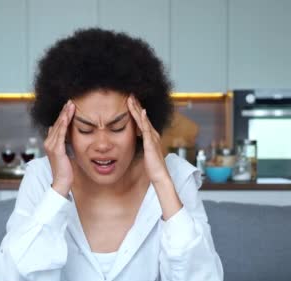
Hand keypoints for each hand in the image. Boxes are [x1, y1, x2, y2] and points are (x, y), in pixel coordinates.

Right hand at [45, 100, 74, 196]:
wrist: (62, 182)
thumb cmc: (65, 170)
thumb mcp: (64, 153)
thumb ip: (63, 143)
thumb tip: (62, 134)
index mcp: (51, 142)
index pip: (57, 125)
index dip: (63, 115)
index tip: (70, 106)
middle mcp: (49, 142)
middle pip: (57, 123)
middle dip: (64, 111)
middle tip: (71, 100)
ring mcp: (51, 146)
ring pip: (59, 126)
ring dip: (65, 115)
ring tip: (71, 105)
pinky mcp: (56, 150)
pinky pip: (61, 134)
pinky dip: (64, 124)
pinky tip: (68, 116)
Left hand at [128, 95, 181, 219]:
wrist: (160, 176)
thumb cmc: (152, 167)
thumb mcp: (145, 153)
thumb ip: (142, 145)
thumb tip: (137, 141)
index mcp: (151, 136)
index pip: (142, 120)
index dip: (136, 110)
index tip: (130, 101)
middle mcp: (153, 135)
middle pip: (143, 116)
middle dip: (136, 105)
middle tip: (130, 94)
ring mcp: (153, 138)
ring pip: (143, 120)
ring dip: (137, 108)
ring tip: (131, 98)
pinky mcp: (151, 143)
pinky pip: (146, 129)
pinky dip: (143, 119)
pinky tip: (141, 111)